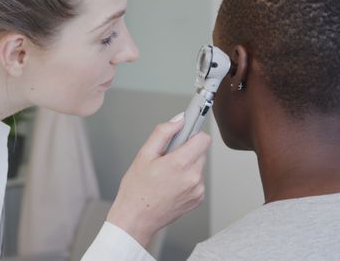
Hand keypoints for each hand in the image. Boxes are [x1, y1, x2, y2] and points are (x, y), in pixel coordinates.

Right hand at [106, 114, 210, 246]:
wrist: (136, 219)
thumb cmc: (136, 190)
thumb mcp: (144, 155)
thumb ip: (163, 133)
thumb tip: (179, 120)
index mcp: (179, 163)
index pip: (203, 139)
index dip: (193, 133)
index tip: (188, 131)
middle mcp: (193, 177)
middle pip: (201, 151)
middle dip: (187, 150)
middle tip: (168, 157)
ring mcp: (197, 190)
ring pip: (199, 165)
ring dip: (187, 164)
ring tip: (167, 173)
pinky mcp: (198, 199)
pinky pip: (197, 180)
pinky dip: (187, 178)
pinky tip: (171, 184)